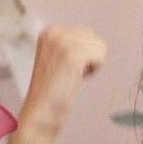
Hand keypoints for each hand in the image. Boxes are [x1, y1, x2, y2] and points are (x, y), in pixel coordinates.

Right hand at [9, 25, 106, 143]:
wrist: (41, 111)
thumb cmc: (52, 89)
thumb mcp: (56, 56)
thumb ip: (71, 42)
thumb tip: (95, 33)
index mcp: (49, 31)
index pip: (87, 33)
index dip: (83, 54)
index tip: (65, 67)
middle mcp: (54, 33)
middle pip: (95, 38)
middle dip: (88, 57)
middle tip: (69, 73)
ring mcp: (63, 43)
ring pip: (100, 46)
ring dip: (91, 64)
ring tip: (72, 76)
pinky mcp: (73, 55)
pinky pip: (101, 54)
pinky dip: (95, 69)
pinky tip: (78, 78)